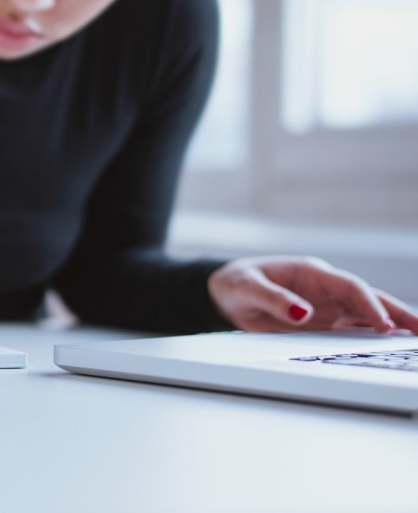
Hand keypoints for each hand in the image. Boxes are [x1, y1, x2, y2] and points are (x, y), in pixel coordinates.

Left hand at [208, 255, 417, 333]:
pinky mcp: (321, 324)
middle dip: (397, 312)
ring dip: (391, 325)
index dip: (369, 305)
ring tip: (416, 338)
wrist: (223, 294)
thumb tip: (304, 314)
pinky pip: (350, 330)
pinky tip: (389, 347)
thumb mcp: (247, 288)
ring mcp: (326, 307)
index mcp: (311, 273)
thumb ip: (274, 299)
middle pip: (368, 299)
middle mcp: (325, 289)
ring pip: (365, 315)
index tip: (384, 325)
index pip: (350, 287)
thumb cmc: (235, 283)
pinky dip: (371, 337)